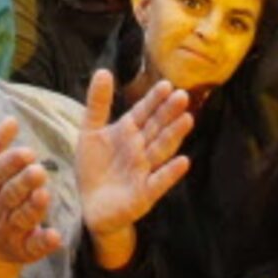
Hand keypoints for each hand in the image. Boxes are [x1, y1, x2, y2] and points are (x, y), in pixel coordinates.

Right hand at [0, 117, 59, 268]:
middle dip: (23, 183)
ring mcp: (9, 230)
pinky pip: (34, 247)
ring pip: (21, 219)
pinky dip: (44, 242)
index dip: (10, 163)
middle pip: (9, 195)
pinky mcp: (24, 250)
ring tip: (44, 195)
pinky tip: (55, 236)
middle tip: (39, 170)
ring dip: (32, 209)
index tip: (28, 152)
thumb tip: (11, 119)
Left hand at [74, 70, 193, 267]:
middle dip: (168, 112)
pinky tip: (183, 162)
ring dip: (174, 136)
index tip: (166, 84)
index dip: (153, 100)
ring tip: (187, 119)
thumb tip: (104, 70)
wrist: (91, 206)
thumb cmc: (95, 168)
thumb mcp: (90, 132)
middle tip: (182, 96)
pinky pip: (159, 182)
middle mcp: (140, 149)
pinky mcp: (144, 194)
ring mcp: (145, 170)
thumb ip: (98, 103)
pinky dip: (170, 173)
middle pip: (156, 127)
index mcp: (128, 132)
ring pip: (161, 149)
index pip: (143, 112)